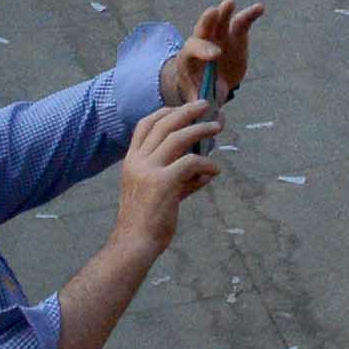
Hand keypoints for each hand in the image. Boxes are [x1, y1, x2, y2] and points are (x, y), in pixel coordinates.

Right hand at [108, 94, 223, 252]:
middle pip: (164, 124)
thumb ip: (177, 178)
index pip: (145, 126)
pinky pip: (192, 163)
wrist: (134, 243)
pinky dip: (207, 164)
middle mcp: (138, 161)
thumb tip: (203, 171)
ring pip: (178, 138)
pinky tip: (215, 170)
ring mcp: (149, 171)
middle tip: (205, 105)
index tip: (181, 108)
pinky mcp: (164, 183)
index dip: (164, 112)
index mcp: (131, 161)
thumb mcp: (155, 192)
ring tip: (217, 127)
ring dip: (201, 129)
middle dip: (186, 111)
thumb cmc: (145, 221)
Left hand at [170, 0, 264, 108]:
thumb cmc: (199, 91)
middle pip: (202, 28)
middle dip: (207, 21)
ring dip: (224, 11)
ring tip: (229, 3)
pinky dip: (250, 15)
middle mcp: (202, 43)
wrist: (208, 84)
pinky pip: (242, 23)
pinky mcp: (235, 36)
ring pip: (220, 21)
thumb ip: (199, 105)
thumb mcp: (196, 99)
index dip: (203, 50)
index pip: (193, 49)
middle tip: (214, 12)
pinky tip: (260, 8)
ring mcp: (219, 37)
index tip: (215, 55)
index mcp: (189, 59)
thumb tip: (204, 116)